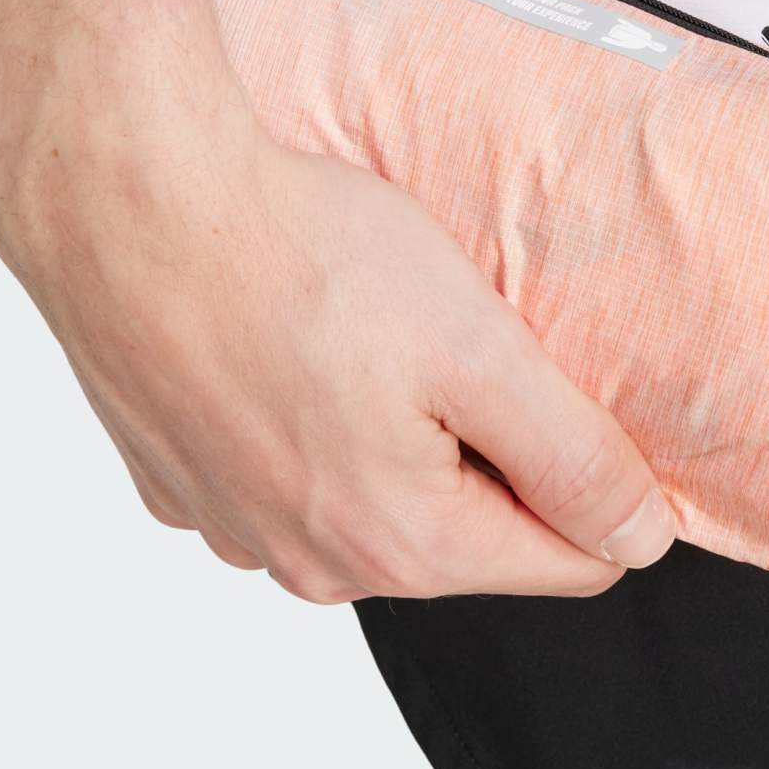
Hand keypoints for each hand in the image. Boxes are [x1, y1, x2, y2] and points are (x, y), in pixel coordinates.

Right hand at [0, 5, 676, 602]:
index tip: (558, 384)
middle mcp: (316, 568)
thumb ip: (572, 457)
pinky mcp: (181, 482)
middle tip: (454, 337)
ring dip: (394, 431)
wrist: (129, 201)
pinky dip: (307, 422)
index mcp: (404, 545)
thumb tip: (639, 536)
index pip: (569, 558)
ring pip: (374, 501)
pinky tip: (288, 348)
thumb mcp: (478, 348)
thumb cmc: (299, 259)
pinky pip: (287, 474)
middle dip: (486, 444)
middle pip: (467, 530)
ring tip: (365, 331)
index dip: (593, 470)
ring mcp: (237, 529)